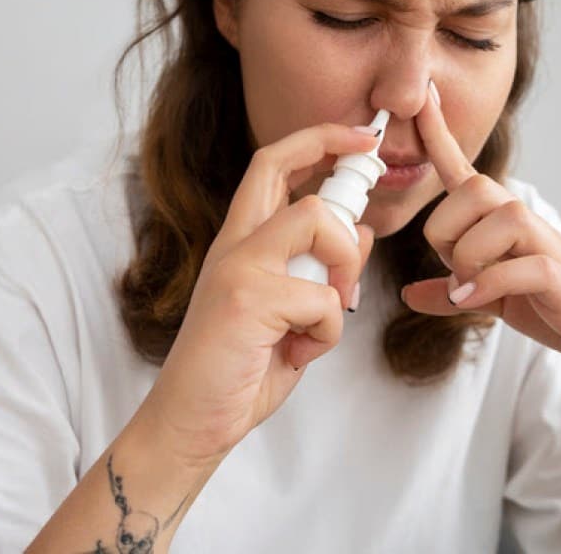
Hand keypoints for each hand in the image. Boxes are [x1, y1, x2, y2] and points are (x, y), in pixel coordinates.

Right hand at [139, 123, 377, 468]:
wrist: (192, 422)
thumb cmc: (241, 369)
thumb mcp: (294, 312)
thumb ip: (323, 270)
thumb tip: (362, 230)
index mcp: (241, 242)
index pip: (272, 164)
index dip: (319, 140)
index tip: (361, 138)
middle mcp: (234, 244)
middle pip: (280, 164)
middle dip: (335, 155)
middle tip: (368, 180)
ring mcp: (238, 266)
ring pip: (316, 219)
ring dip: (343, 265)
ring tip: (327, 310)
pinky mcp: (248, 298)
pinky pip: (323, 297)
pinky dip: (328, 330)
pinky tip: (300, 351)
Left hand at [400, 80, 560, 400]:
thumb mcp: (501, 304)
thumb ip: (459, 293)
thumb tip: (411, 292)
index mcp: (509, 228)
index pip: (467, 173)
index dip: (441, 135)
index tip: (422, 95)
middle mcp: (531, 228)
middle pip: (476, 188)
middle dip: (446, 229)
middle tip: (453, 271)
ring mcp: (553, 251)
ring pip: (503, 216)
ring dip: (469, 257)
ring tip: (466, 292)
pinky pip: (526, 266)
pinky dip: (488, 284)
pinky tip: (471, 303)